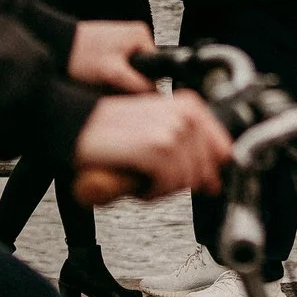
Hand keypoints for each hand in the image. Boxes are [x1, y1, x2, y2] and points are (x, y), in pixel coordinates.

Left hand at [68, 20, 155, 92]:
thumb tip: (155, 95)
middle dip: (129, 84)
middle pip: (143, 73)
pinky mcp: (112, 49)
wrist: (55, 44)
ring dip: (118, 82)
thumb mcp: (112, 72)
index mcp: (141, 35)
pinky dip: (111, 77)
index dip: (143, 86)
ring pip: (130, 74)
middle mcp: (135, 36)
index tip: (125, 91)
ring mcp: (123, 42)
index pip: (155, 70)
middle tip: (109, 85)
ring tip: (100, 80)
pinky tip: (97, 77)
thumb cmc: (80, 54)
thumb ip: (137, 84)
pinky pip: (120, 70)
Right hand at [70, 91, 230, 201]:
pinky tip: (136, 183)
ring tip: (142, 180)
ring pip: (186, 179)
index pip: (222, 147)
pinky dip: (151, 192)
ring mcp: (172, 132)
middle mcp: (184, 115)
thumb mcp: (154, 129)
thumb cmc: (109, 130)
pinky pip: (168, 184)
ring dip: (163, 188)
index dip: (212, 170)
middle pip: (204, 169)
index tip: (205, 183)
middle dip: (181, 183)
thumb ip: (187, 146)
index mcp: (188, 105)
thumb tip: (212, 178)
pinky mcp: (155, 149)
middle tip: (155, 181)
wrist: (74, 125)